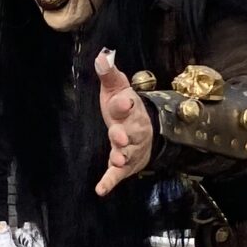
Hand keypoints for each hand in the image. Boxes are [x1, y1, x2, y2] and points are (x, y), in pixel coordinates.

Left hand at [94, 48, 154, 195]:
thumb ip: (109, 74)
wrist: (146, 131)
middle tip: (120, 137)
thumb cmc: (125, 108)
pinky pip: (117, 174)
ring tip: (116, 159)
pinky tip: (100, 190)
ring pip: (127, 153)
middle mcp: (132, 129)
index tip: (123, 100)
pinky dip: (110, 182)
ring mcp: (130, 148)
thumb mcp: (117, 88)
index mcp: (129, 108)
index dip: (124, 103)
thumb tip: (101, 56)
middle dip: (125, 134)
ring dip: (121, 156)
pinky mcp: (125, 165)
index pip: (126, 105)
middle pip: (130, 131)